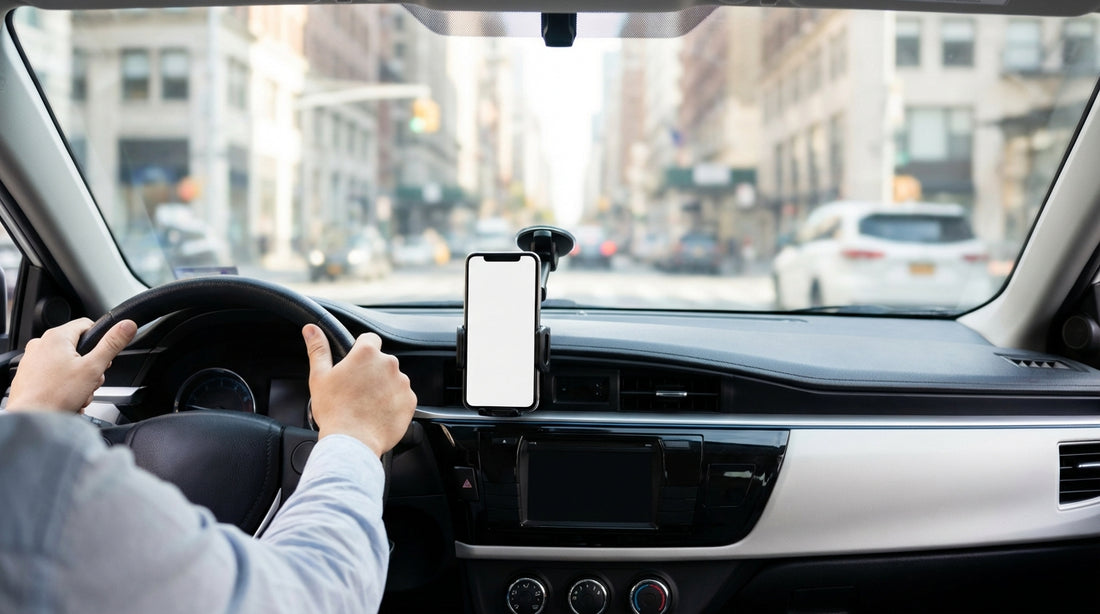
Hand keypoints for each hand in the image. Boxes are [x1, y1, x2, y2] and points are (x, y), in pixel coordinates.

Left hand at [7, 318, 136, 413]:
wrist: (30, 419)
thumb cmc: (55, 396)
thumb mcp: (93, 368)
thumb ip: (112, 344)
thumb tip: (127, 325)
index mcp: (56, 337)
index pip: (87, 325)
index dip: (100, 341)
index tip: (103, 358)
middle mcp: (40, 344)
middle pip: (78, 348)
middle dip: (90, 367)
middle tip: (90, 382)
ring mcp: (32, 360)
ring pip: (67, 363)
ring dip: (78, 379)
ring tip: (78, 394)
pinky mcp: (28, 375)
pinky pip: (54, 375)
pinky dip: (64, 386)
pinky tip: (67, 398)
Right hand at [302, 324, 416, 456]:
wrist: (352, 442)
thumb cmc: (334, 411)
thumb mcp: (320, 377)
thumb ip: (318, 349)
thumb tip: (311, 329)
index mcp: (367, 353)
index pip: (369, 339)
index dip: (360, 350)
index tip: (354, 364)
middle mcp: (389, 364)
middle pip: (381, 361)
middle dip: (371, 371)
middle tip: (356, 390)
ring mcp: (402, 382)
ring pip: (392, 379)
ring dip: (383, 387)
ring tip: (366, 404)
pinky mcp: (410, 401)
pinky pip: (402, 396)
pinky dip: (393, 402)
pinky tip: (378, 413)